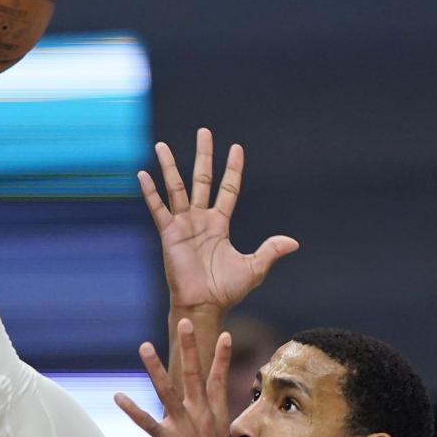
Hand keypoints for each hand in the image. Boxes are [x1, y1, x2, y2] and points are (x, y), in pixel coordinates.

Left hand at [116, 319, 232, 436]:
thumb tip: (198, 412)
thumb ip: (205, 422)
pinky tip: (119, 396)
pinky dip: (132, 409)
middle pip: (196, 375)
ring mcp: (185, 428)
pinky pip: (147, 422)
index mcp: (215, 416)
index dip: (222, 357)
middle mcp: (202, 417)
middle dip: (192, 347)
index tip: (226, 334)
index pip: (219, 380)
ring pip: (168, 391)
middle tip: (186, 321)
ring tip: (144, 346)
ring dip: (155, 368)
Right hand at [140, 128, 298, 314]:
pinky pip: (158, 209)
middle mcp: (201, 220)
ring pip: (176, 188)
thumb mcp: (254, 268)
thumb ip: (270, 251)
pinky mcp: (169, 235)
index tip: (236, 148)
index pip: (228, 189)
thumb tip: (294, 242)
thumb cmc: (226, 290)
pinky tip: (142, 174)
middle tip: (204, 131)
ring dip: (169, 167)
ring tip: (162, 145)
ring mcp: (183, 225)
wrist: (204, 305)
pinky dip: (150, 193)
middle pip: (202, 180)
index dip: (233, 169)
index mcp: (220, 224)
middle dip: (203, 156)